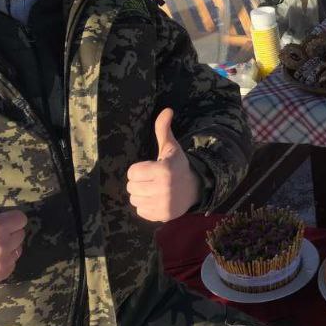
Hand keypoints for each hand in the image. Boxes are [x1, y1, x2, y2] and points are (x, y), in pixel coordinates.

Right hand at [0, 156, 26, 288]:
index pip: (20, 219)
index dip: (8, 218)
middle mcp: (2, 246)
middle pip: (20, 233)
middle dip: (8, 231)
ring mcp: (2, 263)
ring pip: (18, 248)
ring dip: (8, 246)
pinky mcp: (0, 276)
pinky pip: (12, 263)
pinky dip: (4, 261)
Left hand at [126, 108, 199, 222]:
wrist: (194, 188)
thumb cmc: (177, 165)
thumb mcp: (170, 147)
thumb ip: (163, 129)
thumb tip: (167, 110)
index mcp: (163, 170)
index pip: (132, 172)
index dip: (139, 169)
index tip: (151, 168)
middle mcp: (164, 188)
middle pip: (131, 187)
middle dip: (139, 182)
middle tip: (152, 179)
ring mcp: (163, 204)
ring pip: (134, 199)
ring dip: (141, 194)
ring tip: (154, 189)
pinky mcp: (162, 216)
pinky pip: (141, 211)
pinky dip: (146, 206)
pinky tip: (156, 199)